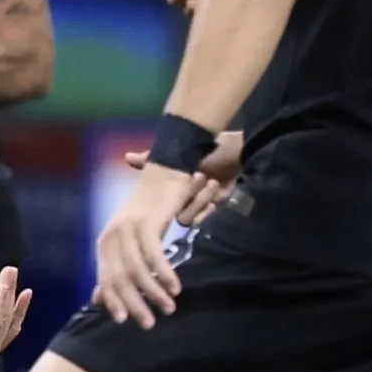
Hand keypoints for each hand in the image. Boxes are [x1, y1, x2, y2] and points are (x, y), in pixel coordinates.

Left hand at [0, 266, 33, 371]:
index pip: (3, 330)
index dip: (14, 312)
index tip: (21, 294)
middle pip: (8, 323)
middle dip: (14, 297)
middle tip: (13, 273)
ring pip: (3, 319)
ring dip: (7, 294)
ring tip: (10, 273)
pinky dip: (0, 304)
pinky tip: (2, 288)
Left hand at [95, 165, 201, 327]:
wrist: (164, 177)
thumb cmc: (148, 212)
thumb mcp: (128, 241)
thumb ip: (115, 267)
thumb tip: (99, 299)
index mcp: (104, 243)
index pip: (105, 279)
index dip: (113, 301)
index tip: (124, 322)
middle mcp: (111, 236)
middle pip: (120, 278)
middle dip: (135, 304)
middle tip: (150, 323)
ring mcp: (127, 228)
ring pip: (137, 270)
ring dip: (154, 293)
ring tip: (169, 308)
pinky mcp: (146, 223)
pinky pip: (155, 255)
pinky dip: (166, 273)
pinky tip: (175, 287)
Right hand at [122, 129, 242, 224]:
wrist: (244, 153)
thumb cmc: (215, 149)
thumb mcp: (180, 153)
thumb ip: (151, 158)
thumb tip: (126, 157)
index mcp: (173, 187)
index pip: (158, 202)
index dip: (168, 194)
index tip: (182, 178)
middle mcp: (183, 199)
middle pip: (173, 212)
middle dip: (188, 195)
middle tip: (200, 176)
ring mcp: (198, 207)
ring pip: (187, 218)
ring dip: (199, 200)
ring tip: (212, 182)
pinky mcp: (214, 214)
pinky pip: (202, 222)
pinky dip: (207, 210)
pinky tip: (217, 197)